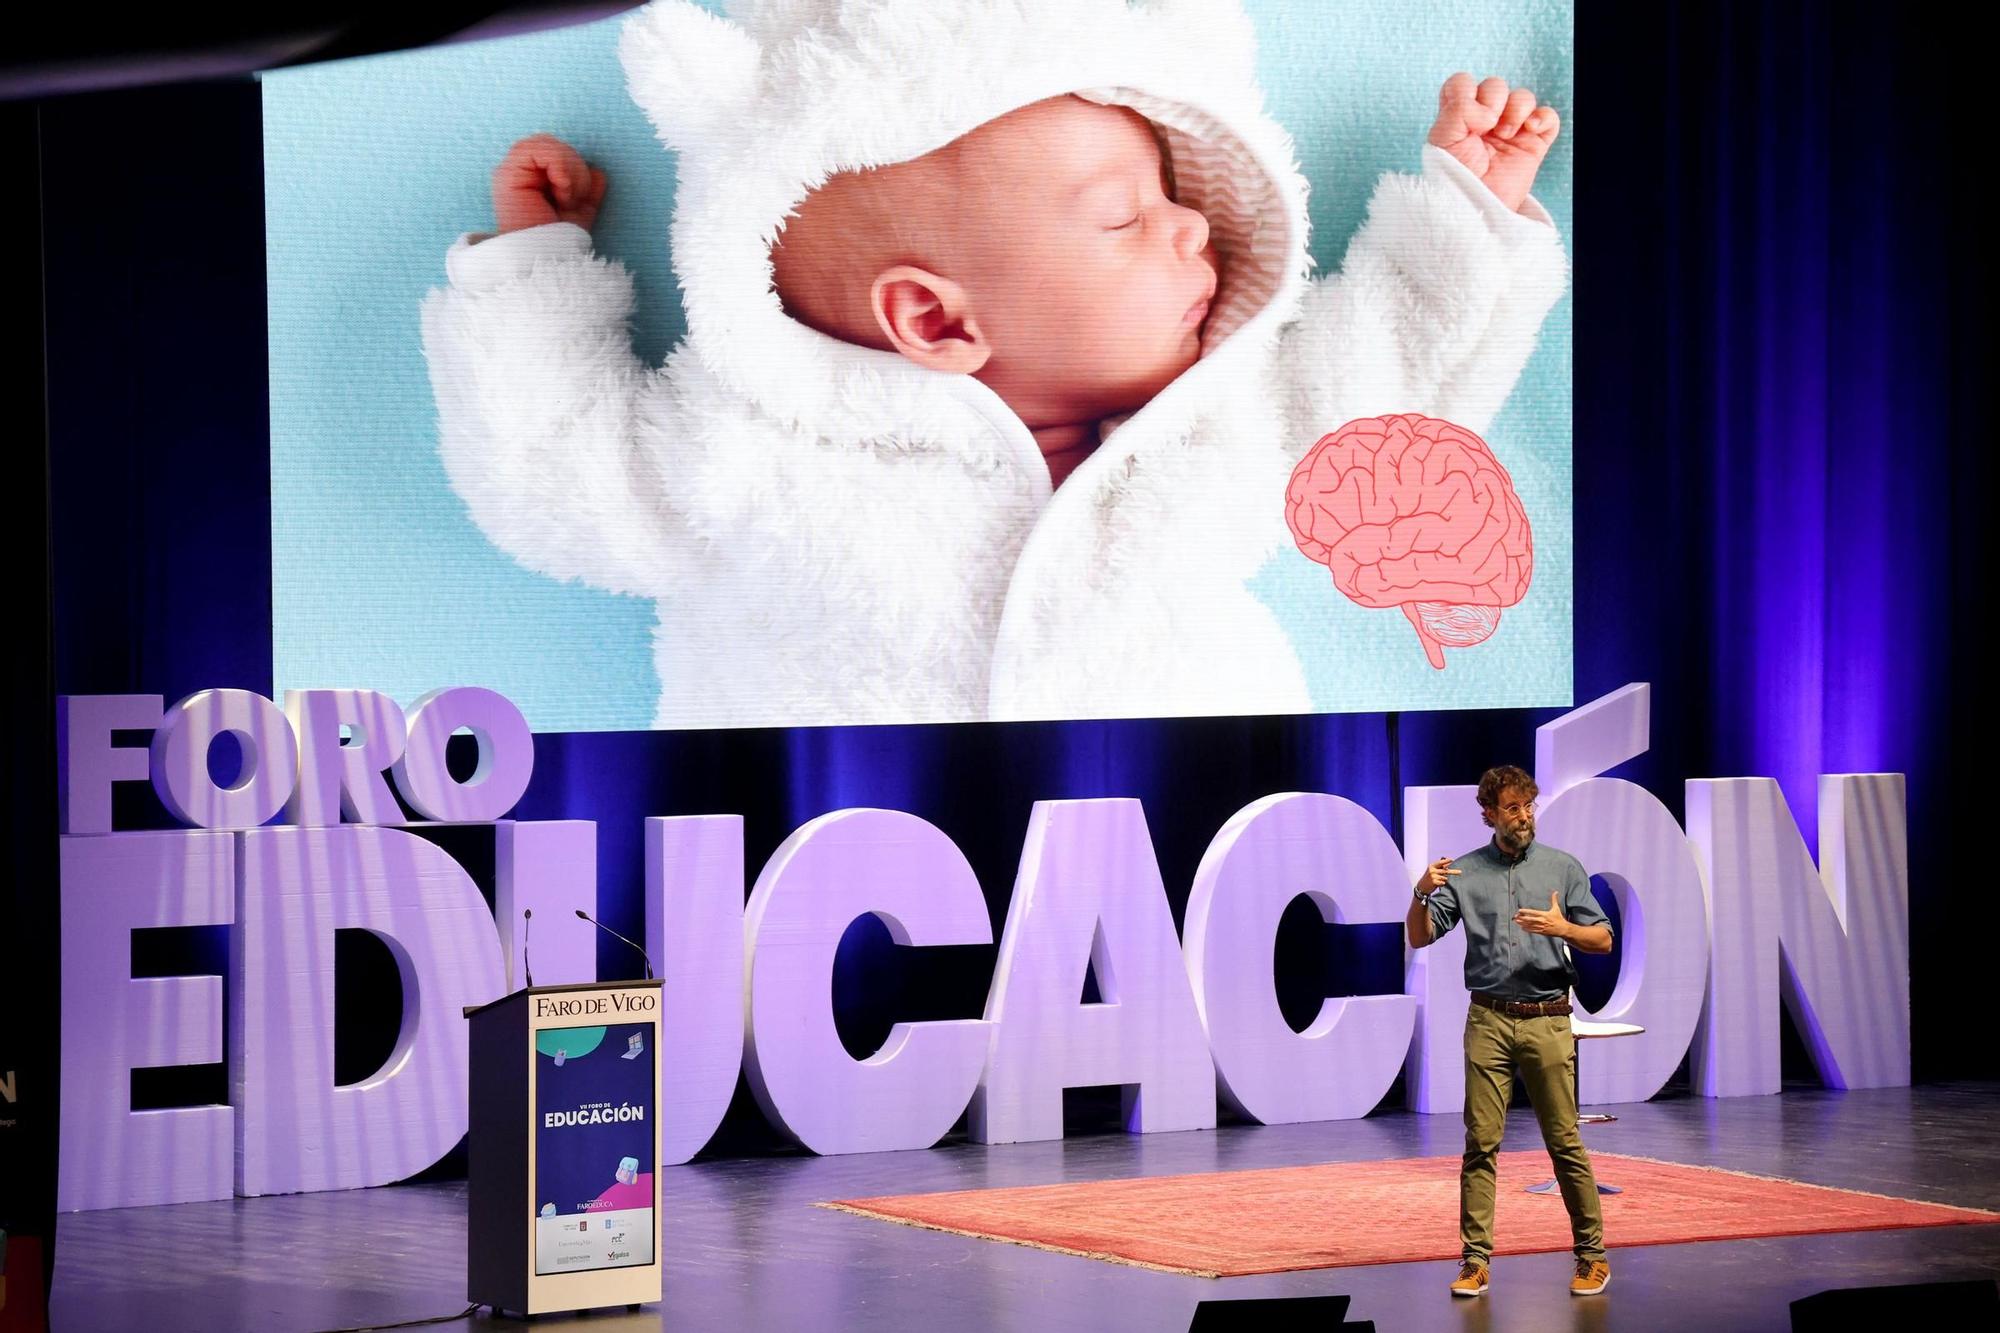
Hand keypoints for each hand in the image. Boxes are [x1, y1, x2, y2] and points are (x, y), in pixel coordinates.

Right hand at [493, 133, 608, 234]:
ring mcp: (510, 172)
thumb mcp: (581, 213)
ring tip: (566, 198)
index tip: (577, 200)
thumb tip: (599, 172)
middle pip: (555, 145)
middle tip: (572, 200)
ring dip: (569, 171)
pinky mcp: (506, 174)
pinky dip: (560, 169)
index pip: (557, 151)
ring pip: (548, 144)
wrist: (547, 260)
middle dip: (575, 169)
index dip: (577, 170)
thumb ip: (589, 191)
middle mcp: (519, 173)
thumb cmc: (560, 241)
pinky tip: (561, 193)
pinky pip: (539, 150)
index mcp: (533, 179)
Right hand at [1415, 856, 1460, 895]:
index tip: (1452, 860)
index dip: (1447, 861)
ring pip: (1445, 877)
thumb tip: (1448, 862)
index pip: (1440, 862)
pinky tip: (1437, 884)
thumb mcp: (1432, 871)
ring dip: (1444, 880)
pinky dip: (1442, 884)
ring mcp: (1433, 876)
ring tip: (1438, 881)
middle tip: (1460, 872)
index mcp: (1432, 866)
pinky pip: (1443, 882)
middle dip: (1453, 872)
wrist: (1421, 886)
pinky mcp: (1434, 882)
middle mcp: (1432, 870)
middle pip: (1445, 871)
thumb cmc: (1429, 878)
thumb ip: (1440, 867)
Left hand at [1427, 74, 1559, 213]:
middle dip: (1493, 100)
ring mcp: (1510, 131)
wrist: (1475, 209)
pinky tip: (1529, 130)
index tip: (1465, 118)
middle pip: (1496, 85)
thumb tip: (1487, 110)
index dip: (1466, 91)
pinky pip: (1548, 117)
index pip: (1463, 83)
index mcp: (1459, 117)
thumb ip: (1457, 109)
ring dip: (1516, 110)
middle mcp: (1484, 121)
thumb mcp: (1443, 140)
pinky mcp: (1532, 144)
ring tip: (1505, 135)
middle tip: (1486, 128)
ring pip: (1523, 96)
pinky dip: (1543, 118)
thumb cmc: (1453, 177)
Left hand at [1513, 890, 1569, 937]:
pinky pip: (1533, 931)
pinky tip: (1522, 928)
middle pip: (1530, 919)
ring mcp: (1541, 927)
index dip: (1526, 911)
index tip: (1520, 910)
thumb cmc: (1559, 918)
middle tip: (1515, 916)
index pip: (1533, 912)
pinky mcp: (1542, 932)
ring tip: (1516, 921)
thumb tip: (1556, 892)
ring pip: (1530, 925)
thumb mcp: (1556, 908)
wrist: (1563, 929)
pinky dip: (1527, 929)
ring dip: (1523, 923)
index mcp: (1544, 914)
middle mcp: (1542, 921)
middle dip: (1522, 918)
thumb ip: (1554, 900)